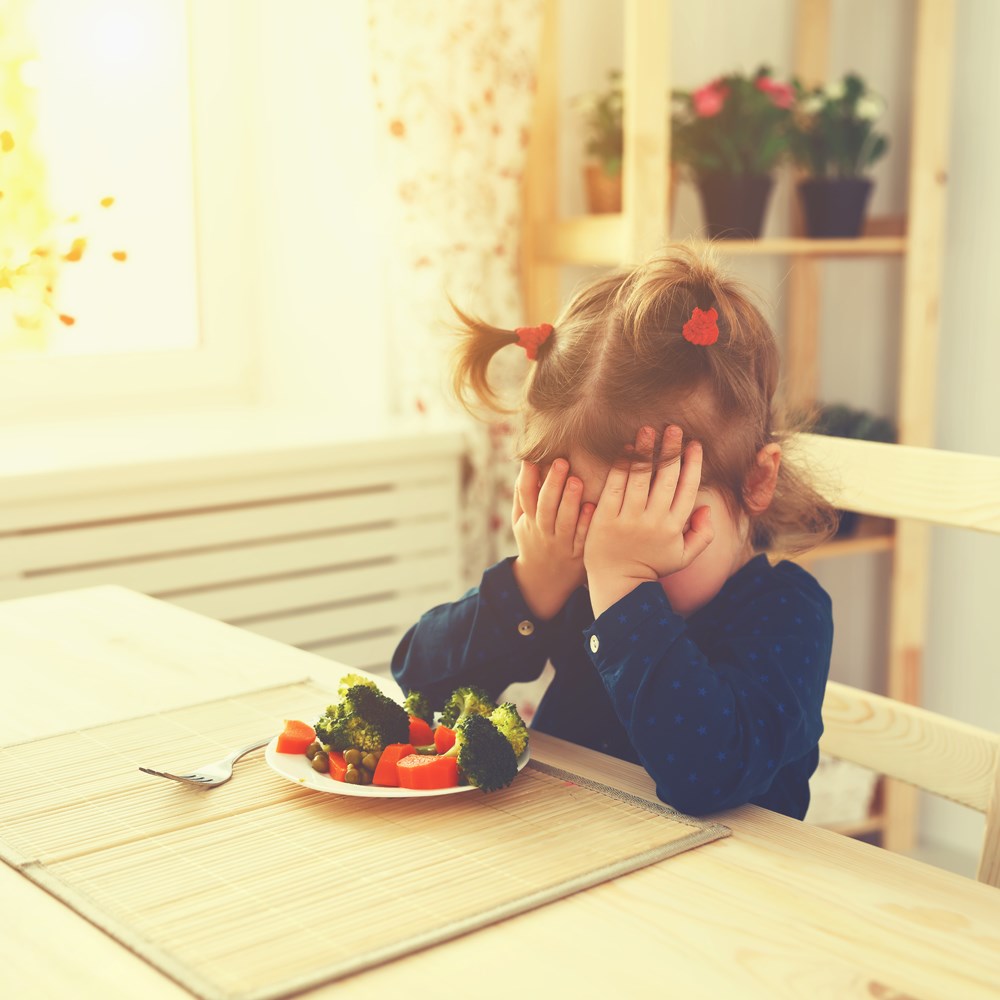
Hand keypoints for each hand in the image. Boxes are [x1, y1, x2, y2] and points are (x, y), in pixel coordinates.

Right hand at [511, 459, 594, 619]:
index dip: (528, 476)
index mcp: (528, 519)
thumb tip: (525, 462)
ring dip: (570, 501)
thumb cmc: (533, 540)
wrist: (544, 581)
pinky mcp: (577, 553)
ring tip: (577, 480)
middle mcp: (543, 530)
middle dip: (552, 484)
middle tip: (561, 462)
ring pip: (564, 521)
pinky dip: (585, 523)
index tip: (534, 457)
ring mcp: (560, 543)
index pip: (525, 495)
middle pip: (546, 506)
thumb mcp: (520, 521)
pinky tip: (592, 507)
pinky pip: (581, 538)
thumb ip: (521, 494)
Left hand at [584, 425, 713, 617]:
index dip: (692, 464)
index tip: (694, 444)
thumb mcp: (685, 556)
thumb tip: (707, 507)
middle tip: (674, 428)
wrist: (618, 585)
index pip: (687, 489)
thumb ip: (703, 534)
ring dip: (646, 452)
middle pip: (665, 478)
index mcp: (674, 528)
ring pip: (640, 478)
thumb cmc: (652, 567)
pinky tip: (626, 449)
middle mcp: (653, 521)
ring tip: (649, 430)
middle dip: (671, 451)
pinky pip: (615, 486)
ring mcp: (628, 519)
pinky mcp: (606, 518)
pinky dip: (621, 467)